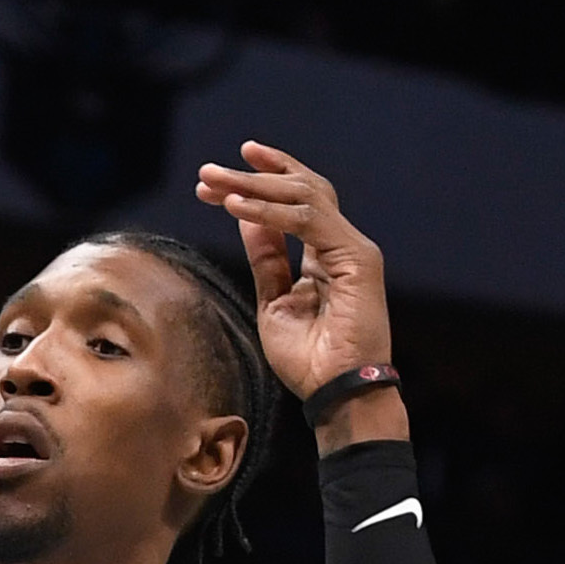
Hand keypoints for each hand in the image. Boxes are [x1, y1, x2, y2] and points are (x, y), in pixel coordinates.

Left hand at [194, 143, 394, 422]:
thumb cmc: (309, 358)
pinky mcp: (357, 258)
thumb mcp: (274, 301)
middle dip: (251, 176)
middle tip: (207, 172)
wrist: (336, 391)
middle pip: (300, 190)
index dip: (261, 181)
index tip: (217, 176)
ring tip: (214, 181)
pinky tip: (235, 207)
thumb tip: (245, 218)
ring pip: (303, 197)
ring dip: (254, 186)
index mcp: (326, 252)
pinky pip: (308, 222)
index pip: (298, 201)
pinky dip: (270, 212)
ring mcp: (353, 248)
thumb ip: (266, 259)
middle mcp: (342, 243)